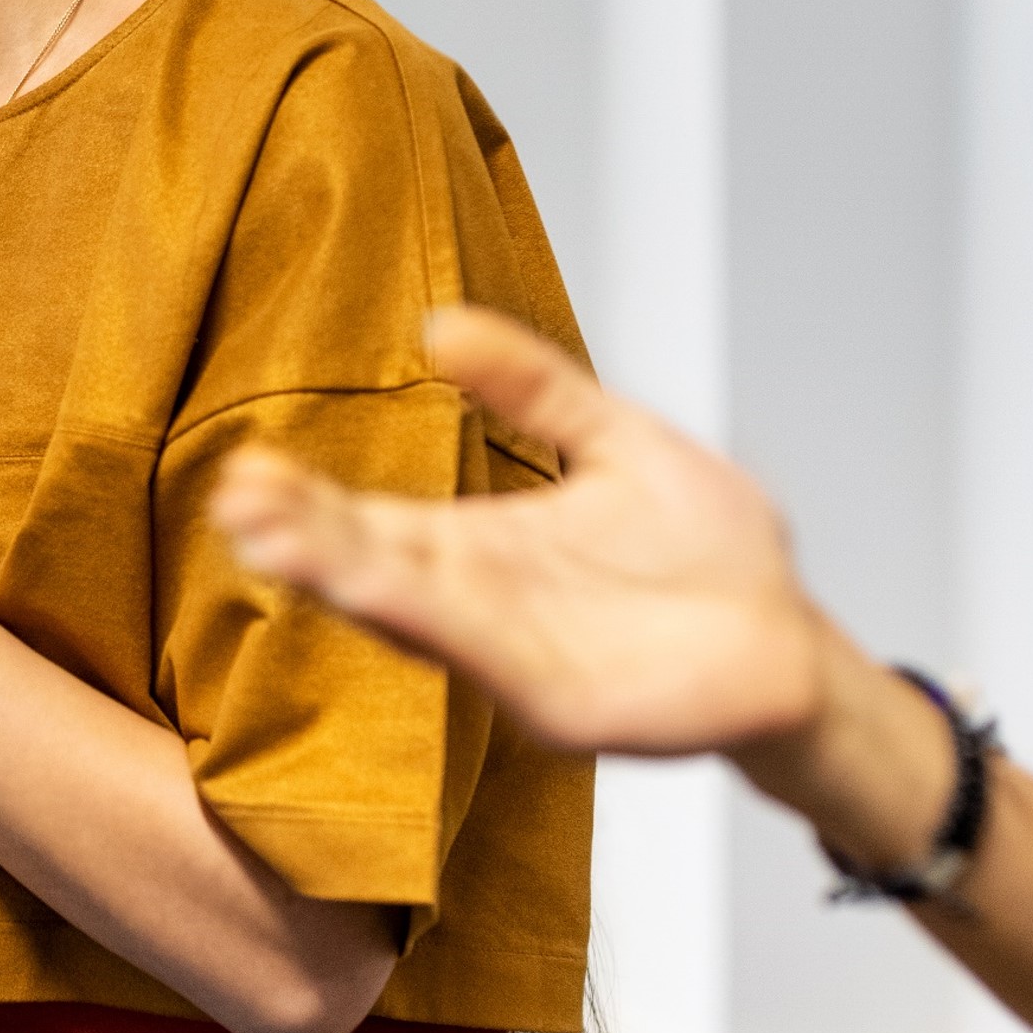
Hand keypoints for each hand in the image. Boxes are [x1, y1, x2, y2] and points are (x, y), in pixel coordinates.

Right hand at [211, 306, 828, 757]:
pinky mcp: (564, 704)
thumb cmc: (713, 554)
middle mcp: (486, 605)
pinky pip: (489, 660)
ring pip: (415, 616)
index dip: (313, 501)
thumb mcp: (616, 441)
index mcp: (486, 546)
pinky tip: (380, 596)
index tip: (250, 468)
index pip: (378, 521)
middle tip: (237, 499)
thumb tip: (441, 327)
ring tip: (272, 541)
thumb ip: (536, 388)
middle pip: (377, 568)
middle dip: (307, 537)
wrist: (796, 643)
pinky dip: (432, 626)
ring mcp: (518, 659)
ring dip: (345, 582)